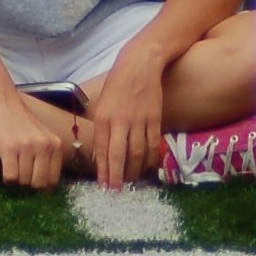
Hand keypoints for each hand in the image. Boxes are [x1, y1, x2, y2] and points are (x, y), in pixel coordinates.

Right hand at [0, 89, 73, 189]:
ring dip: (16, 179)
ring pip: (23, 181)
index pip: (53, 180)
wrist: (2, 103)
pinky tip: (6, 166)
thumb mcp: (43, 137)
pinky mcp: (10, 149)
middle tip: (21, 174)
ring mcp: (27, 148)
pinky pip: (10, 177)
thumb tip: (45, 188)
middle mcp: (44, 146)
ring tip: (13, 165)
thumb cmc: (21, 122)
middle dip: (28, 184)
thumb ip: (47, 157)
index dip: (43, 187)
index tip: (34, 185)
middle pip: (38, 184)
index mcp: (55, 144)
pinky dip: (6, 178)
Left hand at [87, 55, 164, 187]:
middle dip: (117, 176)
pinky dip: (151, 159)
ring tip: (131, 182)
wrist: (140, 64)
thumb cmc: (117, 85)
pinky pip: (153, 144)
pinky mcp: (154, 118)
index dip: (103, 171)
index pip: (102, 151)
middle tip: (117, 191)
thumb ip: (102, 130)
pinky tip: (148, 168)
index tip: (104, 186)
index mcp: (103, 118)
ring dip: (134, 170)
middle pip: (119, 155)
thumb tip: (100, 156)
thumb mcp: (102, 106)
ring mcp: (139, 120)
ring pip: (137, 152)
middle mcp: (120, 121)